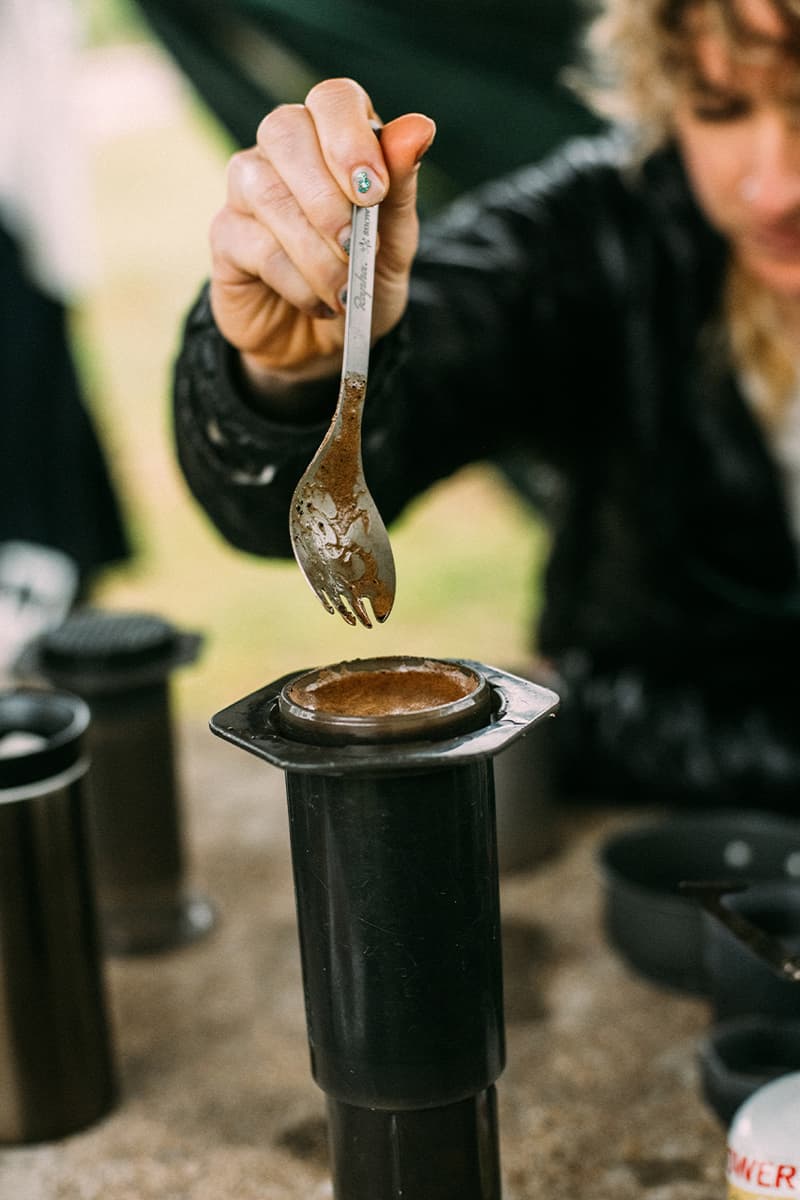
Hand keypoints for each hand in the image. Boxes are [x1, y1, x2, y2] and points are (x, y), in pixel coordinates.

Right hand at [209, 78, 435, 387]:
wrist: (327, 343)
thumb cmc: (362, 280)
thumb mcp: (396, 240)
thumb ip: (401, 184)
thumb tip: (420, 128)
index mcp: (332, 140)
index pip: (332, 99)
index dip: (350, 137)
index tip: (374, 191)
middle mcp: (282, 155)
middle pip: (284, 129)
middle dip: (325, 192)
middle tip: (354, 243)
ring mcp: (246, 193)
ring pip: (265, 191)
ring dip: (313, 248)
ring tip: (343, 288)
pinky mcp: (225, 239)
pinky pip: (254, 245)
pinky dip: (296, 280)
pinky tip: (319, 302)